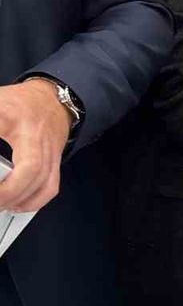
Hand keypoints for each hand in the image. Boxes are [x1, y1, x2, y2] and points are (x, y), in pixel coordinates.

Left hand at [0, 79, 72, 212]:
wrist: (50, 100)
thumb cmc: (17, 104)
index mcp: (10, 116)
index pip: (0, 131)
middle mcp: (34, 135)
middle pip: (30, 167)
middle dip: (8, 190)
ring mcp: (49, 150)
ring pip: (42, 180)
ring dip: (18, 198)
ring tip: (0, 205)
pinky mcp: (55, 161)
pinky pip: (50, 186)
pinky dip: (33, 201)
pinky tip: (16, 204)